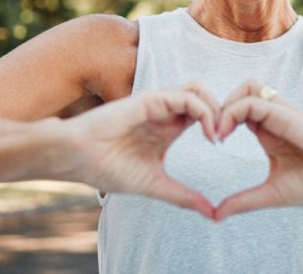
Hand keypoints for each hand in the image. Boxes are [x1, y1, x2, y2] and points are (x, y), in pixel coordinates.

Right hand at [62, 81, 219, 218]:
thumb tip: (212, 213)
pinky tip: (207, 133)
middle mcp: (166, 111)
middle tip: (225, 137)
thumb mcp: (155, 184)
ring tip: (216, 135)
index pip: (204, 113)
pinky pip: (186, 97)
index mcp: (168, 126)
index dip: (220, 124)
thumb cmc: (108, 168)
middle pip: (206, 96)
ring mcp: (158, 103)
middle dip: (224, 112)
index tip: (223, 146)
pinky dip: (203, 111)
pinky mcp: (150, 100)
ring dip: (215, 108)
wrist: (77, 158)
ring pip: (199, 89)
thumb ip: (184, 195)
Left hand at [213, 79, 302, 220]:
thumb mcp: (272, 193)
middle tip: (210, 134)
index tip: (211, 142)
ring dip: (226, 104)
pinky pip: (255, 101)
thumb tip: (216, 215)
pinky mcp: (288, 115)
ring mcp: (282, 114)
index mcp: (269, 132)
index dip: (220, 120)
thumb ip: (244, 201)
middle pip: (240, 92)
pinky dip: (234, 111)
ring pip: (246, 87)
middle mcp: (275, 118)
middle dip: (218, 107)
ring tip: (217, 132)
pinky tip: (225, 133)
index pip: (238, 110)